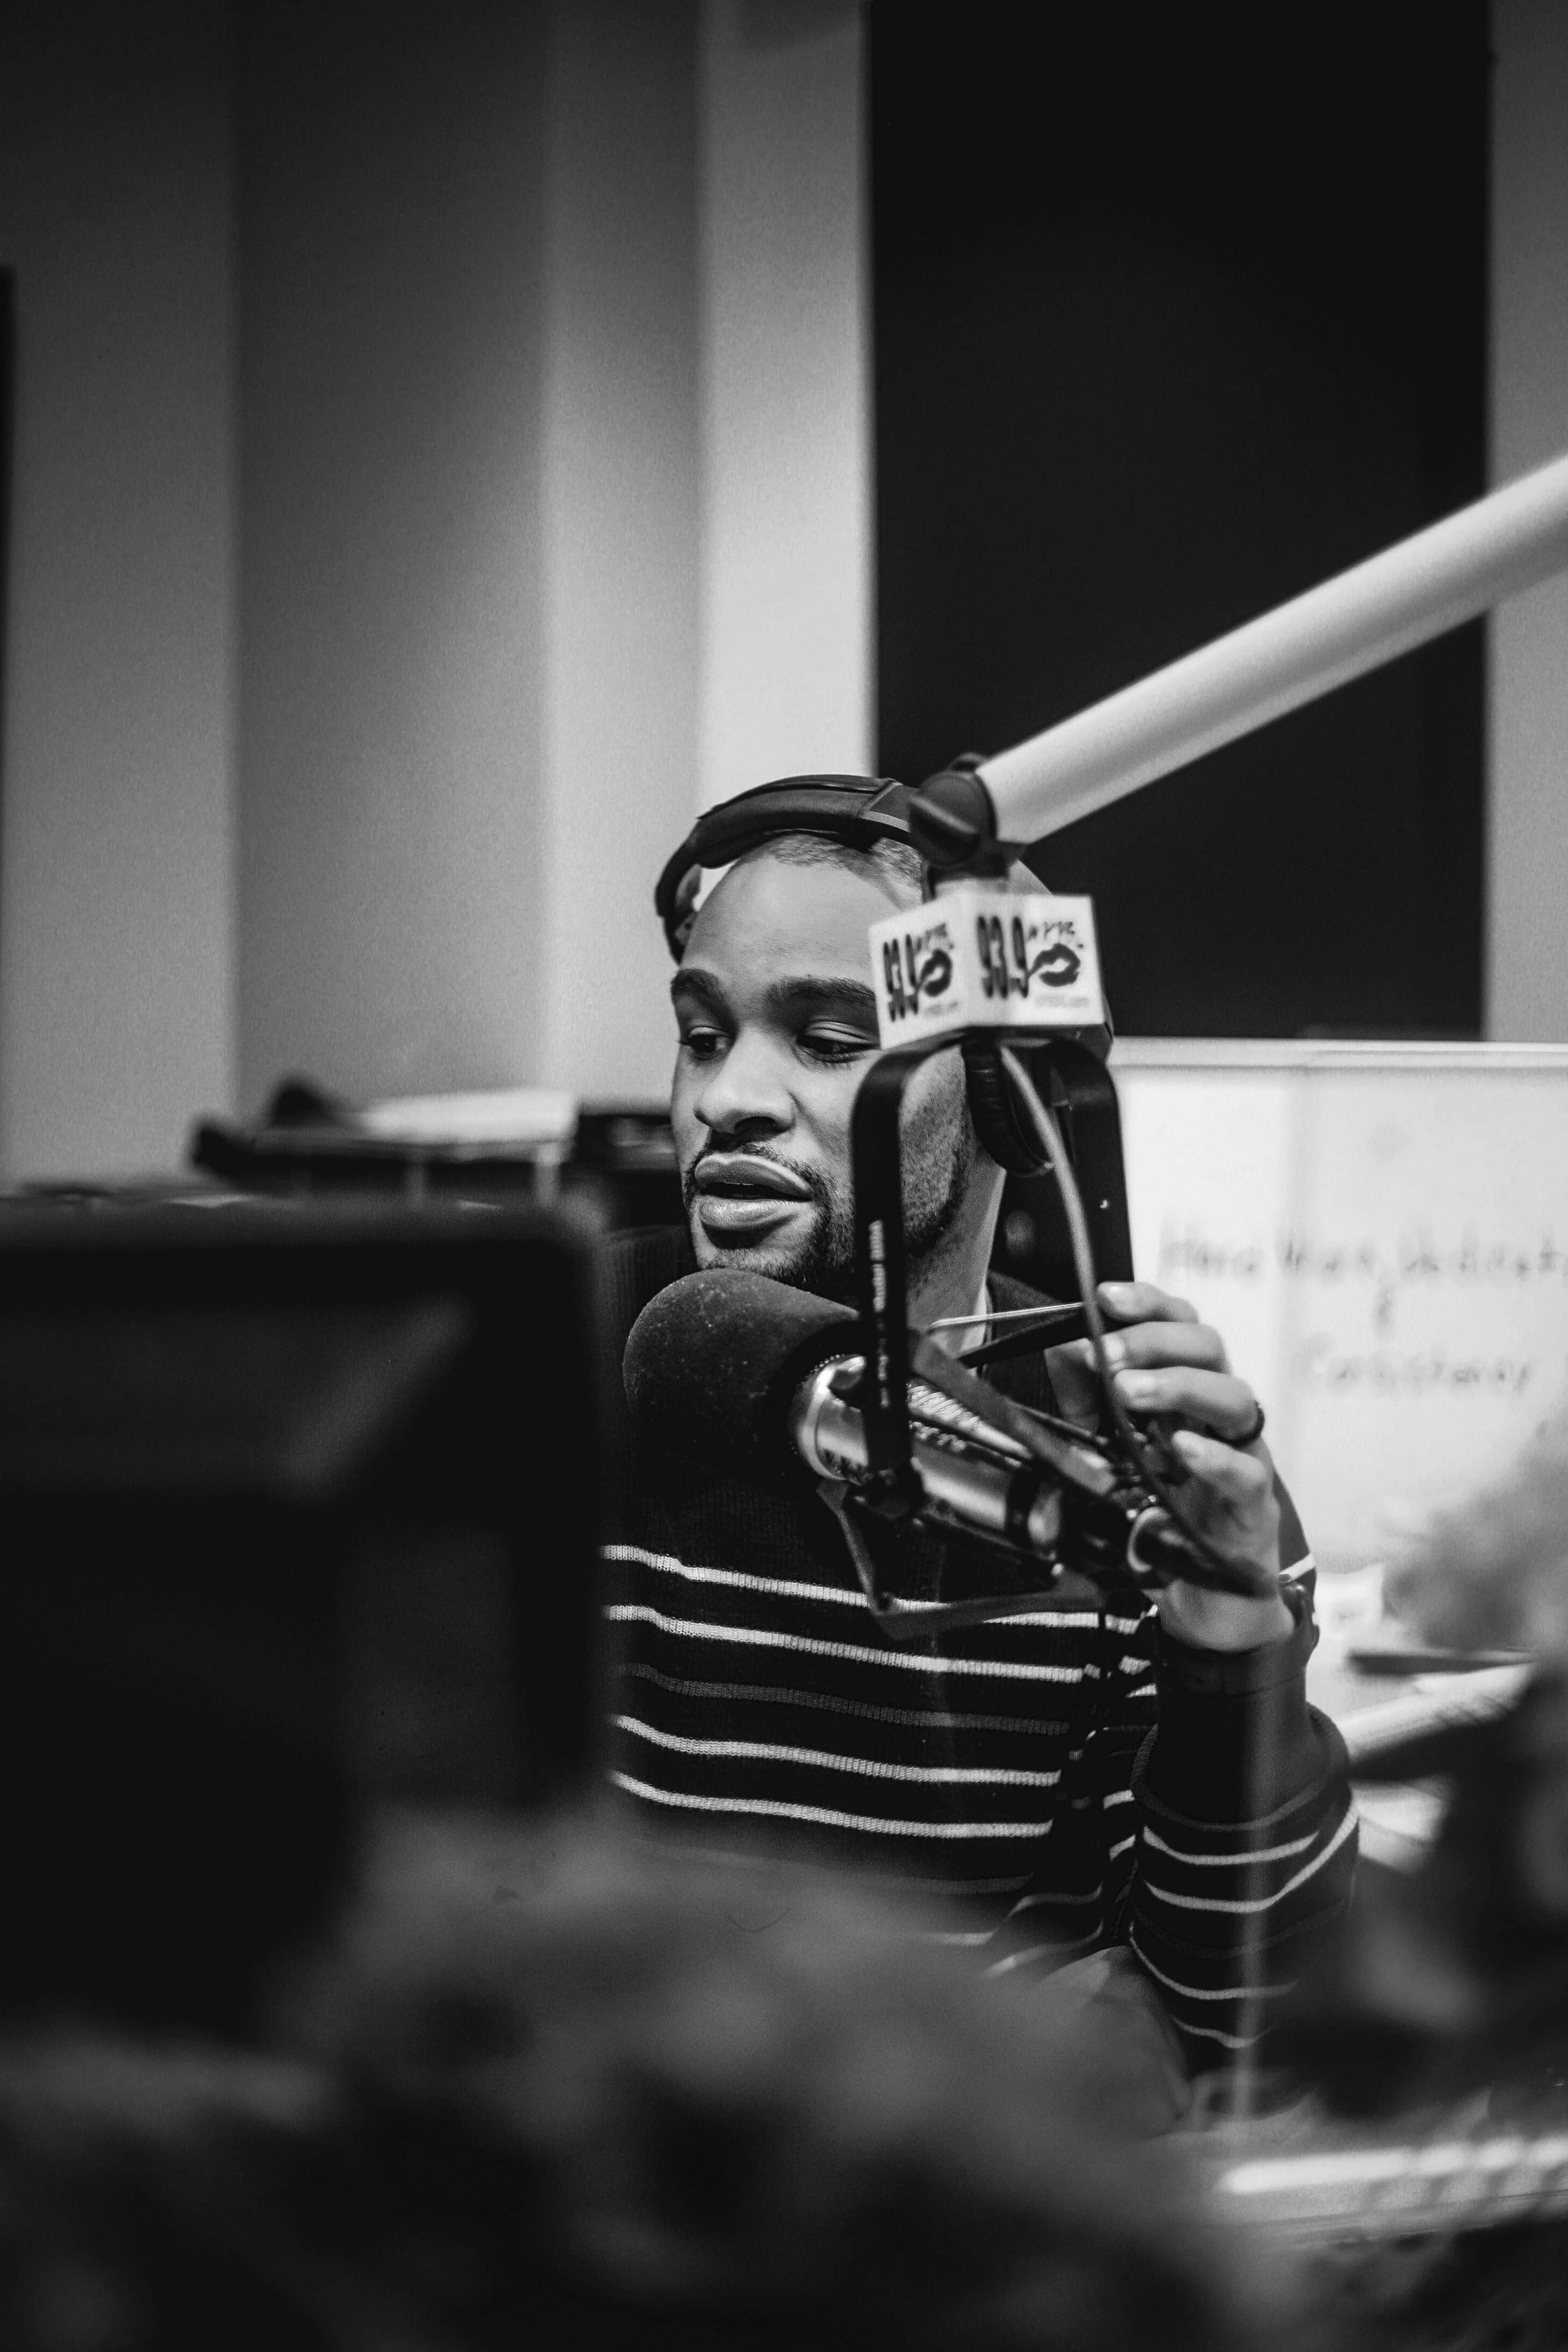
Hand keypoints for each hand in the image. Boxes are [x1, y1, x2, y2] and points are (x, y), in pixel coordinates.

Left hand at [1046, 1280, 1291, 1654]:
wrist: (1204, 1598)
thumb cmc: (1164, 1512)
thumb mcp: (1111, 1447)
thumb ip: (1087, 1398)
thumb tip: (1063, 1346)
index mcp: (1188, 1391)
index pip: (1181, 1327)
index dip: (1148, 1304)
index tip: (1106, 1296)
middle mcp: (1220, 1415)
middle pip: (1211, 1349)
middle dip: (1154, 1342)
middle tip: (1107, 1355)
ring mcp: (1244, 1456)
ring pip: (1234, 1399)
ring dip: (1178, 1387)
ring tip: (1129, 1394)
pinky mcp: (1254, 1508)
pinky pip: (1246, 1472)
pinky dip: (1212, 1457)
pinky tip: (1179, 1449)